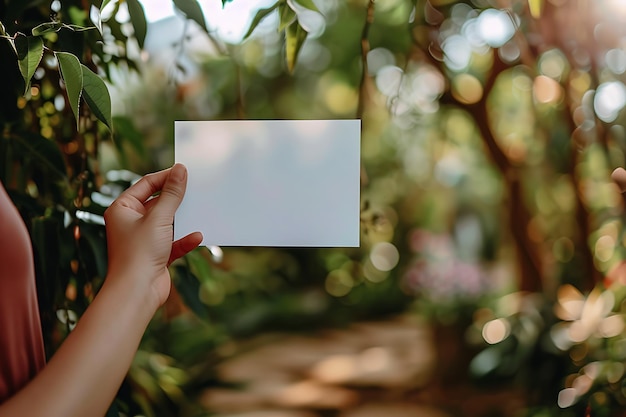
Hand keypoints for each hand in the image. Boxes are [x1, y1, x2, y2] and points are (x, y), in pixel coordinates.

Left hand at [103, 163, 202, 310]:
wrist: (136, 292)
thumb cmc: (139, 253)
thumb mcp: (159, 217)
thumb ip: (172, 193)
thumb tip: (180, 170)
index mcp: (122, 209)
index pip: (146, 184)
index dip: (166, 176)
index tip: (185, 172)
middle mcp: (130, 222)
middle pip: (158, 202)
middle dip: (176, 199)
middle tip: (196, 189)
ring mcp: (143, 239)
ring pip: (167, 222)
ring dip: (183, 220)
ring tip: (200, 210)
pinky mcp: (155, 255)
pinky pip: (173, 242)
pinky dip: (185, 239)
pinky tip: (197, 237)